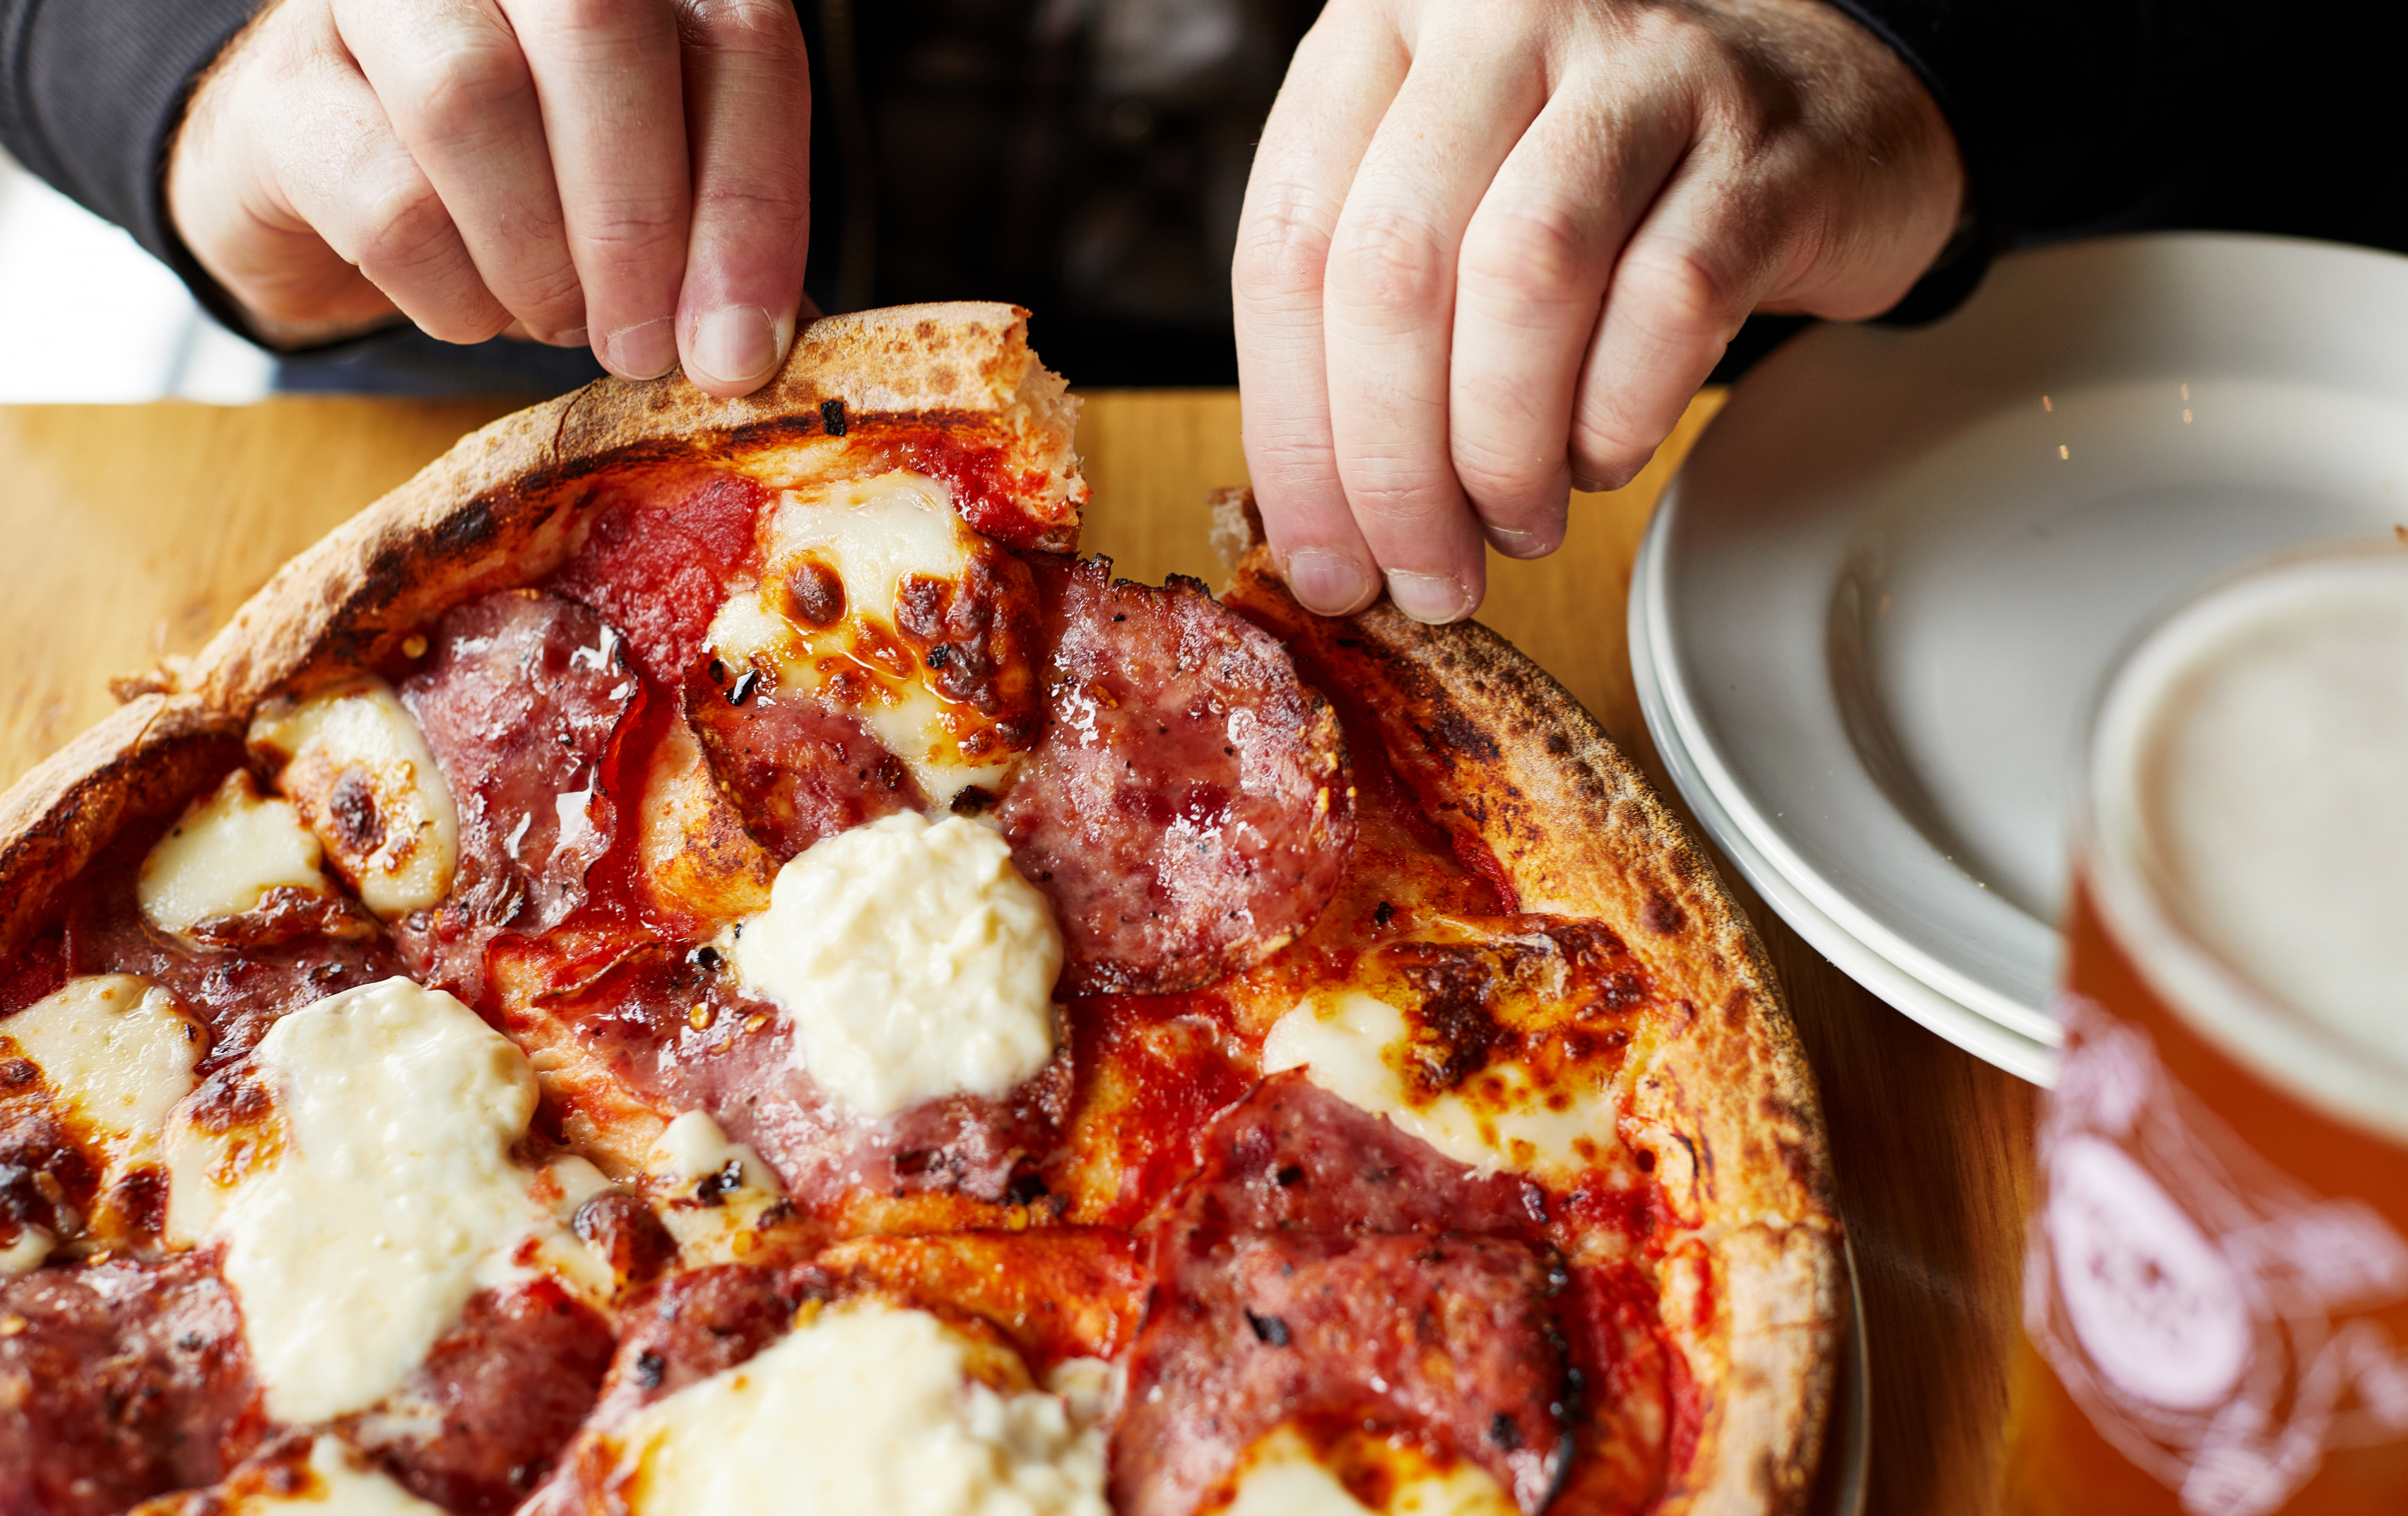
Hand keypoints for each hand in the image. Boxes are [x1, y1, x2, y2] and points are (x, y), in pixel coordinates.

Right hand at [166, 0, 811, 394]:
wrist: (332, 174)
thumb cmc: (527, 181)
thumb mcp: (649, 194)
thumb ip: (722, 242)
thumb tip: (765, 350)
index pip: (737, 37)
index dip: (754, 204)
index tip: (743, 348)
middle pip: (602, 29)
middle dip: (641, 223)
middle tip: (643, 349)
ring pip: (474, 101)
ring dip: (538, 258)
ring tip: (560, 321)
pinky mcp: (283, 84)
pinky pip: (385, 197)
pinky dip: (452, 292)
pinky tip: (474, 311)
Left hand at [1232, 0, 1963, 620]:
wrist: (1818, 109)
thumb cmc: (1600, 186)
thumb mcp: (1447, 203)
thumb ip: (1359, 323)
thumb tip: (1317, 530)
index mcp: (1382, 29)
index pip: (1287, 245)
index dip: (1292, 433)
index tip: (1320, 557)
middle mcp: (1500, 17)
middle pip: (1393, 269)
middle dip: (1393, 466)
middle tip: (1421, 575)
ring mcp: (1639, 66)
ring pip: (1523, 281)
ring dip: (1503, 451)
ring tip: (1513, 525)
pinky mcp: (1758, 147)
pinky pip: (1667, 305)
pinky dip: (1616, 419)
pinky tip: (1600, 459)